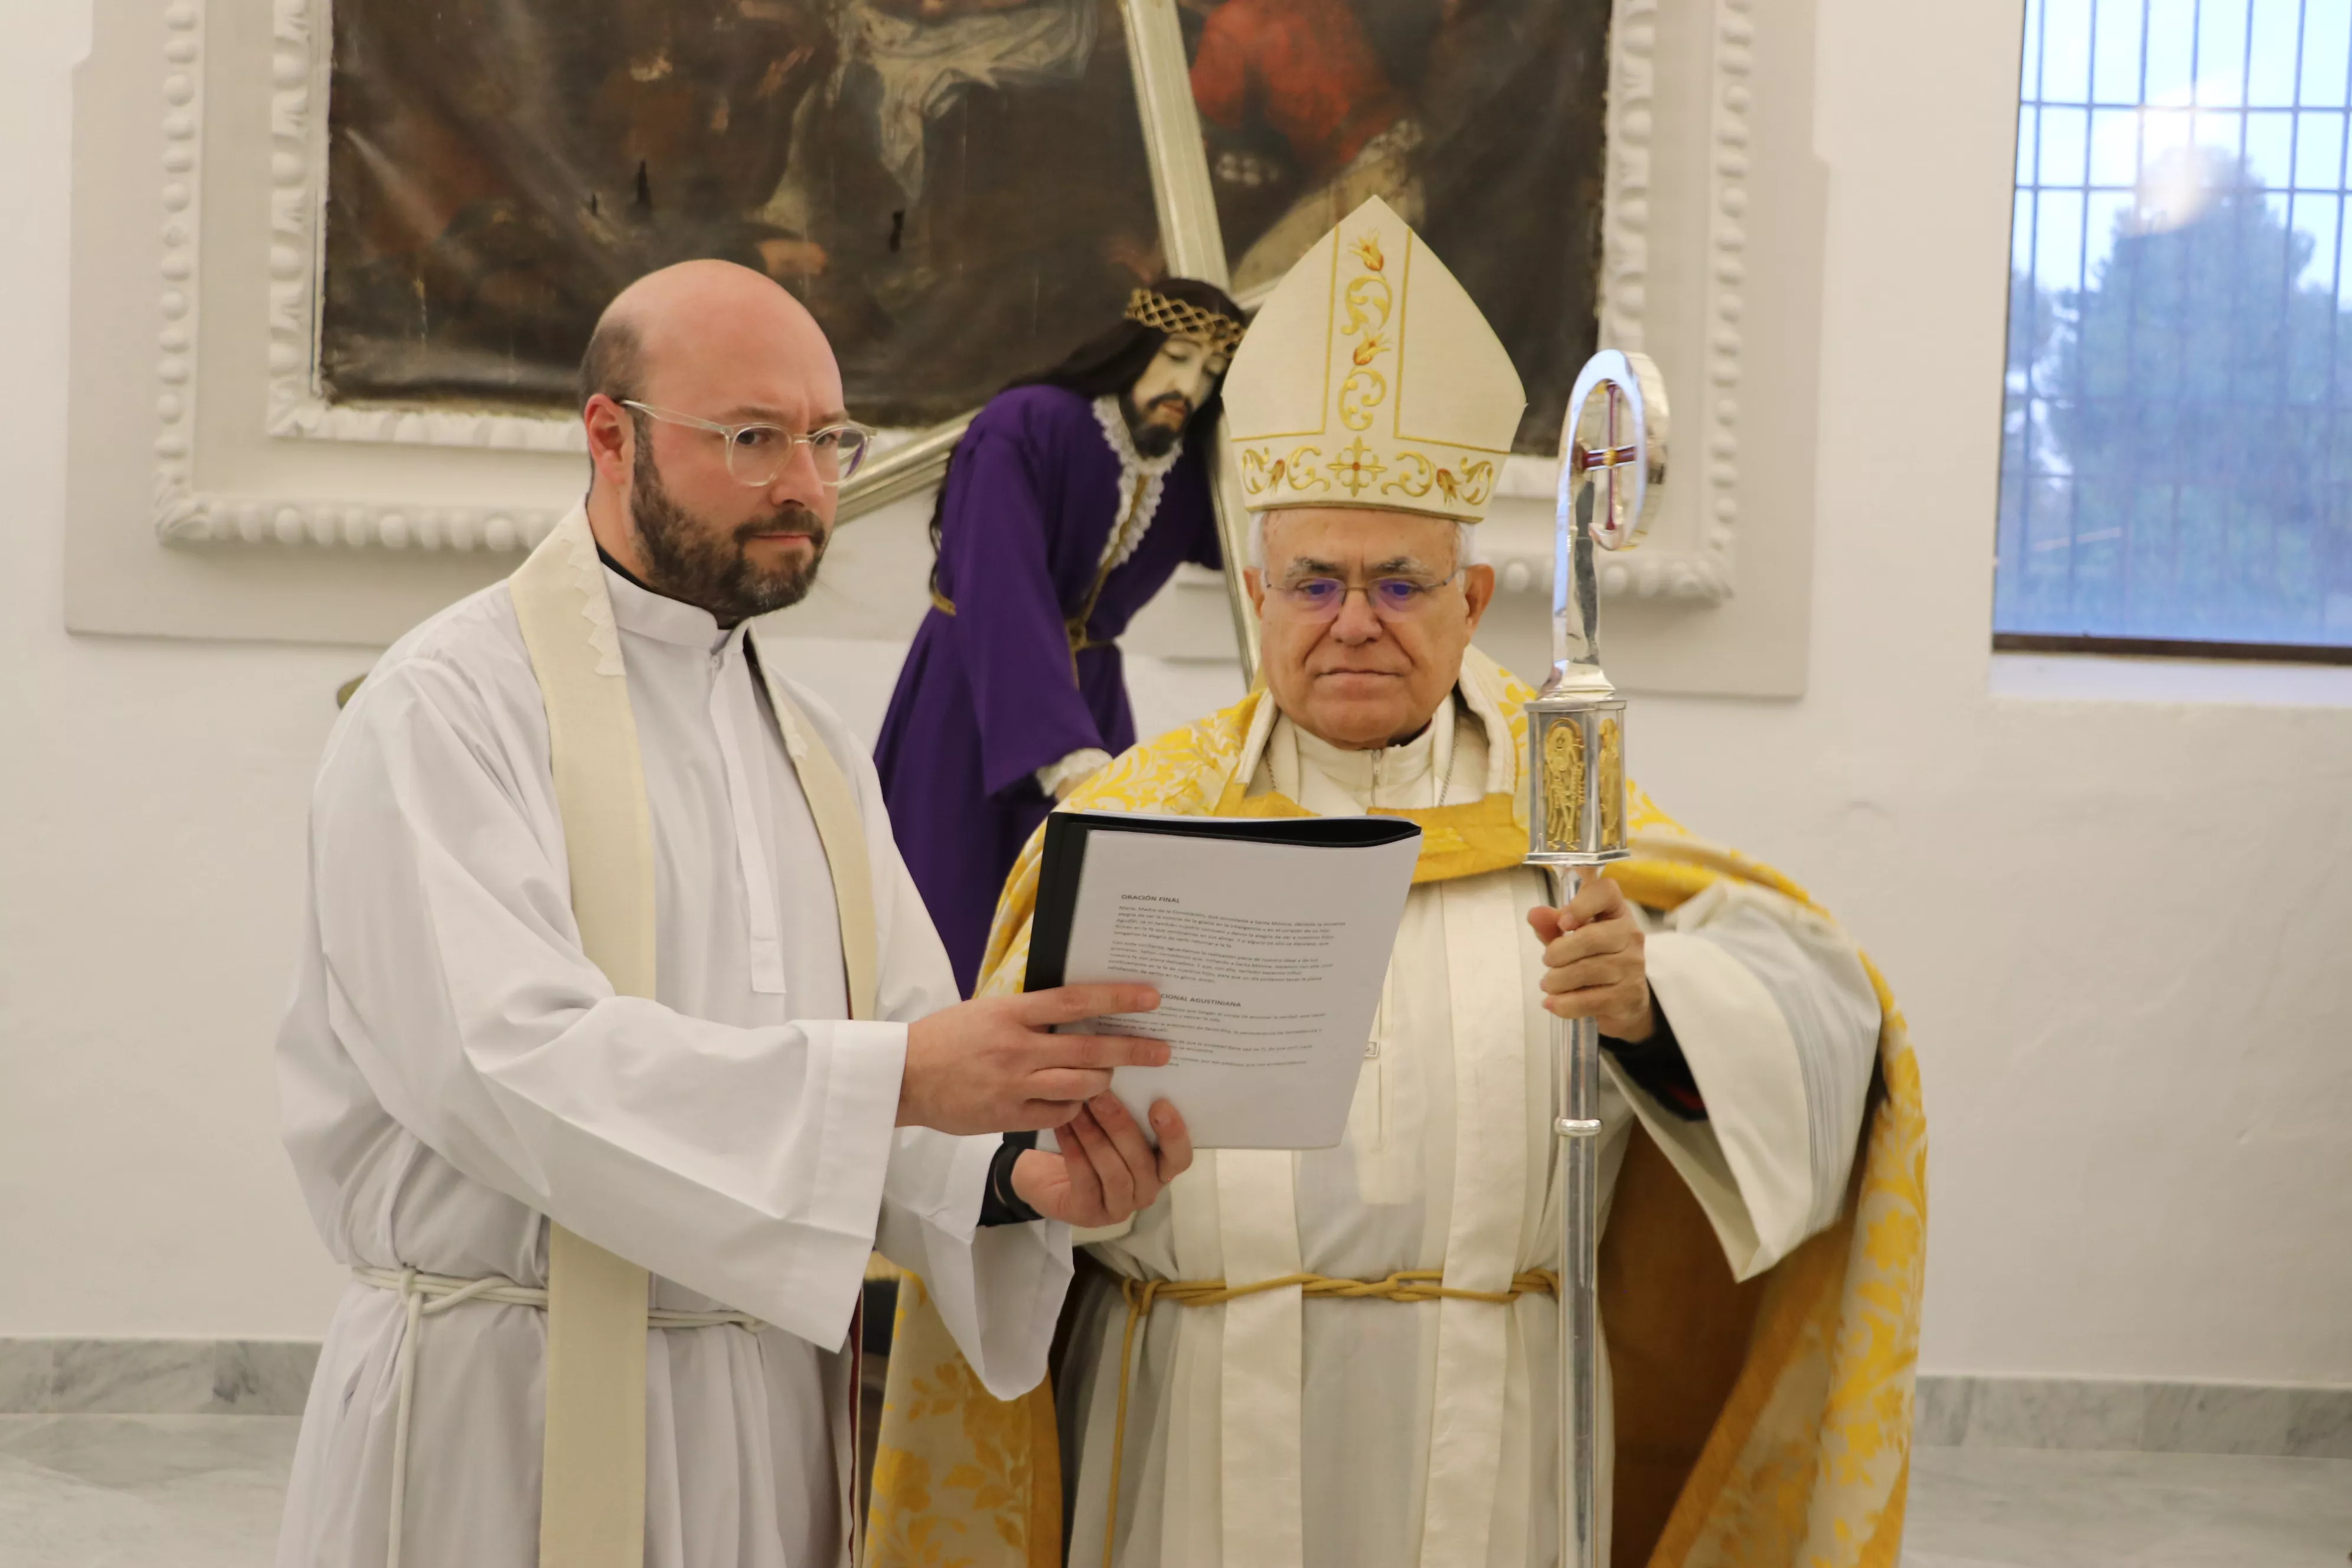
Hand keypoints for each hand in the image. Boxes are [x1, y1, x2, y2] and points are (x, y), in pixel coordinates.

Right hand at [900, 984, 1169, 1134]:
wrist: (904, 1076)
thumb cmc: (946, 1038)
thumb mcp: (986, 1011)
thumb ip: (1029, 1014)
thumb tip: (1075, 1011)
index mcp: (1010, 1013)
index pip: (1075, 1002)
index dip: (1116, 998)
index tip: (1150, 997)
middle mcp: (1016, 1048)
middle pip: (1090, 1048)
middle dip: (1132, 1049)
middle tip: (1161, 1050)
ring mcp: (1014, 1085)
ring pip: (1081, 1085)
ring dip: (1102, 1080)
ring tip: (1110, 1075)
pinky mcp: (1008, 1116)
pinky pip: (1060, 1115)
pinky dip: (1073, 1108)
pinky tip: (1074, 1102)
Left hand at [1009, 1095, 1194, 1227]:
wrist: (1044, 1172)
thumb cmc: (1087, 1139)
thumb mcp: (1110, 1121)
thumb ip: (1129, 1103)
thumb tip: (1130, 1059)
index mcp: (1160, 1167)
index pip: (1179, 1157)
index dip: (1174, 1134)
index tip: (1160, 1103)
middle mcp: (1145, 1190)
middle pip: (1142, 1161)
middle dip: (1120, 1124)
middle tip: (1100, 1092)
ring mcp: (1118, 1207)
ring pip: (1114, 1173)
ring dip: (1095, 1136)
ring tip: (1078, 1106)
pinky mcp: (1089, 1214)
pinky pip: (1086, 1182)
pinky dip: (1074, 1151)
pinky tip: (1063, 1127)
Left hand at [1528, 875, 1654, 1039]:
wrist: (1622, 999)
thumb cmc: (1592, 958)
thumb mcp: (1570, 937)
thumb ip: (1551, 925)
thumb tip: (1534, 914)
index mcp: (1616, 911)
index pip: (1606, 892)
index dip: (1581, 904)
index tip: (1562, 923)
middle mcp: (1630, 935)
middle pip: (1591, 938)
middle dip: (1559, 953)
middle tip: (1547, 961)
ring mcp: (1633, 966)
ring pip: (1588, 971)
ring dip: (1557, 980)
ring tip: (1548, 984)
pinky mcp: (1629, 996)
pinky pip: (1591, 1001)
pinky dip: (1565, 1004)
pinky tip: (1553, 1003)